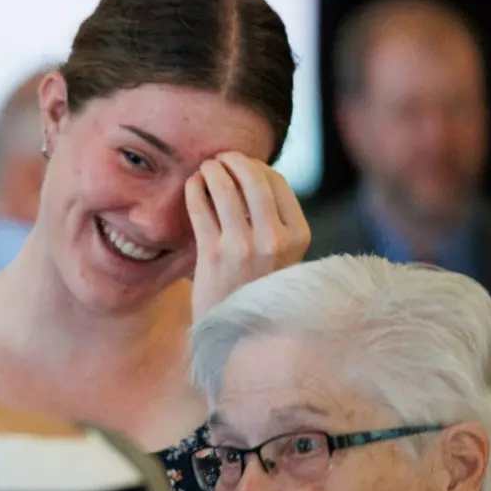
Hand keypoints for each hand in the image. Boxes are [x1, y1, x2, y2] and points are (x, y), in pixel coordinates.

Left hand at [186, 152, 309, 320]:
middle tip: (219, 157)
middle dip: (234, 161)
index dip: (257, 166)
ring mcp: (244, 247)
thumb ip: (274, 222)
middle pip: (254, 179)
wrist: (237, 333)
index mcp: (299, 237)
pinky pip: (201, 208)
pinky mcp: (214, 254)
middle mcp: (276, 240)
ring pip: (226, 189)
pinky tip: (191, 185)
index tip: (241, 164)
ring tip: (204, 168)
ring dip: (212, 170)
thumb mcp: (281, 257)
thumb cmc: (255, 289)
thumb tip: (252, 176)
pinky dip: (194, 189)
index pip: (278, 183)